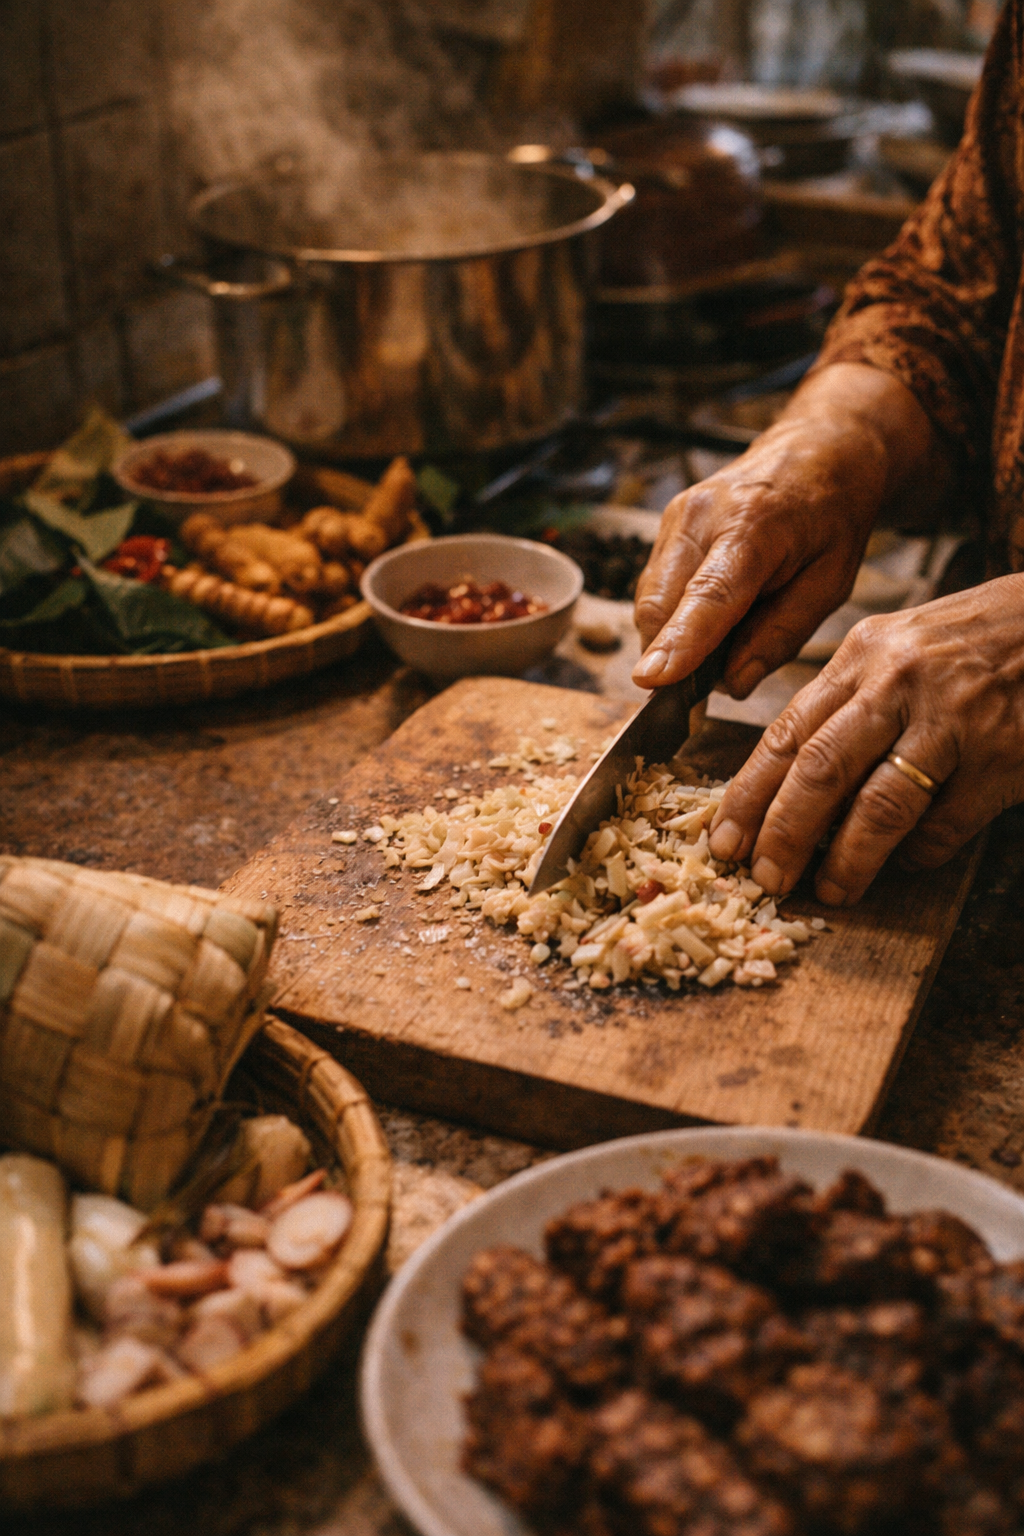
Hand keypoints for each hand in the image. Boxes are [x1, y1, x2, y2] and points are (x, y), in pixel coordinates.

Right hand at [631, 365, 945, 695]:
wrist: (818, 450)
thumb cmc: (831, 514)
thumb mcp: (830, 583)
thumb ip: (781, 635)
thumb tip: (732, 682)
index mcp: (756, 526)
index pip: (708, 595)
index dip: (679, 641)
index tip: (652, 680)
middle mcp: (703, 515)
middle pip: (661, 605)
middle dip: (673, 654)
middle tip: (706, 683)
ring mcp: (678, 515)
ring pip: (650, 600)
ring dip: (673, 636)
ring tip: (723, 635)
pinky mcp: (667, 522)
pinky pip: (654, 586)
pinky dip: (673, 614)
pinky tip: (710, 612)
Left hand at [708, 576, 1023, 905]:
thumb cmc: (975, 640)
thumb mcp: (899, 648)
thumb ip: (848, 703)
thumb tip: (790, 785)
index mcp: (864, 655)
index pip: (788, 731)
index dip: (749, 792)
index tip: (724, 838)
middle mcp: (901, 683)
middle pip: (819, 770)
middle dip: (783, 833)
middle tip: (764, 877)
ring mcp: (955, 721)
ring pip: (880, 806)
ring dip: (849, 860)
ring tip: (830, 891)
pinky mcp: (1003, 759)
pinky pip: (945, 824)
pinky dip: (919, 853)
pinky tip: (905, 863)